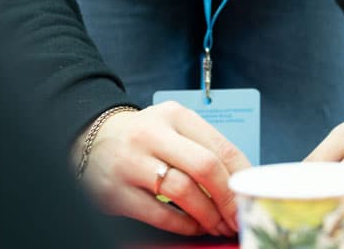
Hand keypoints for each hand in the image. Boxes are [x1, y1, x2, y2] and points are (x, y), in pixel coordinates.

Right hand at [75, 101, 248, 235]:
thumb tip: (242, 180)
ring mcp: (131, 163)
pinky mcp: (115, 192)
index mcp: (175, 115)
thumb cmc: (146, 137)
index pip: (220, 146)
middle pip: (205, 167)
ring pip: (183, 192)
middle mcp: (152, 135)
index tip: (251, 193)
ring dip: (208, 214)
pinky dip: (184, 224)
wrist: (92, 139)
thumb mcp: (174, 127)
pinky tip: (195, 226)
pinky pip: (159, 214)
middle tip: (238, 215)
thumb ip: (205, 147)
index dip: (242, 175)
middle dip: (228, 197)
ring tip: (219, 225)